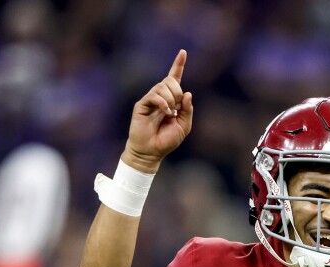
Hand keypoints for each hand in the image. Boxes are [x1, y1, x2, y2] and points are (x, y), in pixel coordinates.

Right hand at [122, 49, 193, 172]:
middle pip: (170, 81)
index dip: (178, 65)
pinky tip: (166, 113)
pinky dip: (163, 103)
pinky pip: (155, 96)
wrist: (152, 151)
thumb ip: (188, 110)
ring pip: (163, 86)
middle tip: (177, 109)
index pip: (174, 78)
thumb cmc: (167, 140)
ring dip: (171, 100)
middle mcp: (160, 96)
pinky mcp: (142, 104)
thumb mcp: (184, 126)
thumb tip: (187, 92)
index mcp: (171, 100)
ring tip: (170, 114)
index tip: (183, 52)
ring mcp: (150, 99)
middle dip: (178, 93)